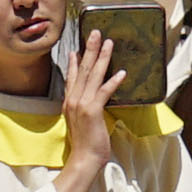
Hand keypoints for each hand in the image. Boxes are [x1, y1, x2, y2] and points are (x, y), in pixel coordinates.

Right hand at [57, 27, 121, 173]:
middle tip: (96, 33)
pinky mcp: (93, 110)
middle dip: (90, 49)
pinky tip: (122, 73)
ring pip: (93, 75)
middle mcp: (73, 99)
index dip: (75, 61)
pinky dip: (113, 81)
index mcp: (69, 102)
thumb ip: (82, 109)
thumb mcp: (79, 122)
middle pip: (83, 69)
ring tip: (109, 43)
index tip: (77, 48)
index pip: (72, 77)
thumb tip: (89, 102)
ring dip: (102, 57)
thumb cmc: (85, 144)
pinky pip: (104, 92)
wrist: (84, 158)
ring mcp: (82, 104)